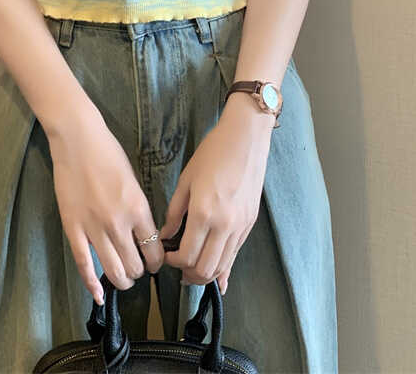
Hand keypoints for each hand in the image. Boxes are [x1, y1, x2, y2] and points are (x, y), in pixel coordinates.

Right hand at [48, 109, 163, 304]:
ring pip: (112, 271)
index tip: (154, 262)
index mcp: (138, 208)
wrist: (78, 139)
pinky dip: (91, 284)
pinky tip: (98, 295)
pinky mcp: (73, 228)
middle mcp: (118, 223)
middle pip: (135, 265)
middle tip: (138, 268)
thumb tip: (144, 234)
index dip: (156, 262)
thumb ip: (139, 209)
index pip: (154, 250)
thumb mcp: (134, 180)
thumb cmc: (108, 153)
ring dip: (121, 279)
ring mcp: (94, 228)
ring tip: (123, 278)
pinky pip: (83, 264)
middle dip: (139, 272)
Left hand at [158, 94, 272, 294]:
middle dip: (189, 275)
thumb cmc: (212, 154)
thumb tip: (166, 234)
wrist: (245, 139)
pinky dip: (224, 266)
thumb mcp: (186, 180)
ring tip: (193, 269)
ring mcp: (240, 226)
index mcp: (204, 214)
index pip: (186, 256)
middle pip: (205, 269)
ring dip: (206, 273)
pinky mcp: (250, 223)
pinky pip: (236, 254)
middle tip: (178, 268)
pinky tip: (217, 273)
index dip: (173, 262)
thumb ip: (175, 212)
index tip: (166, 256)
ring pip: (223, 266)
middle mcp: (224, 225)